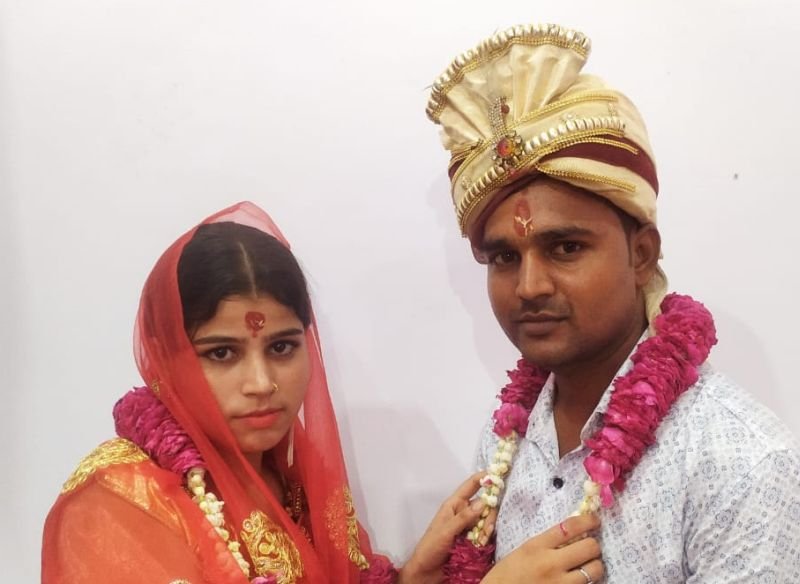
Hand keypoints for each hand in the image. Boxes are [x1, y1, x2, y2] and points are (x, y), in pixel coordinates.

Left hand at [399, 472, 494, 583]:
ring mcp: (469, 526)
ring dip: (487, 529)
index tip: (498, 474)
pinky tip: (481, 545)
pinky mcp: (474, 539)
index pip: (471, 486)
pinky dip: (486, 538)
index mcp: (454, 505)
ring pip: (487, 519)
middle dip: (489, 514)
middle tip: (486, 530)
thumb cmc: (430, 547)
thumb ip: (463, 517)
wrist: (427, 572)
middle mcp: (464, 513)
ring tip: (480, 542)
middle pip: (484, 504)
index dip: (483, 478)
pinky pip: (486, 533)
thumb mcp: (445, 531)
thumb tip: (482, 502)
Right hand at [481, 514, 602, 583]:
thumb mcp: (523, 551)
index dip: (588, 521)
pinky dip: (588, 582)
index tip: (594, 521)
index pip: (570, 527)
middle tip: (589, 548)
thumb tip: (572, 534)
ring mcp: (560, 583)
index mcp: (537, 546)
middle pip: (590, 547)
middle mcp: (551, 563)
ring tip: (589, 567)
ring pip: (595, 570)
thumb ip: (546, 543)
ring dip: (595, 567)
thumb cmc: (507, 574)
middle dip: (593, 546)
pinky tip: (582, 580)